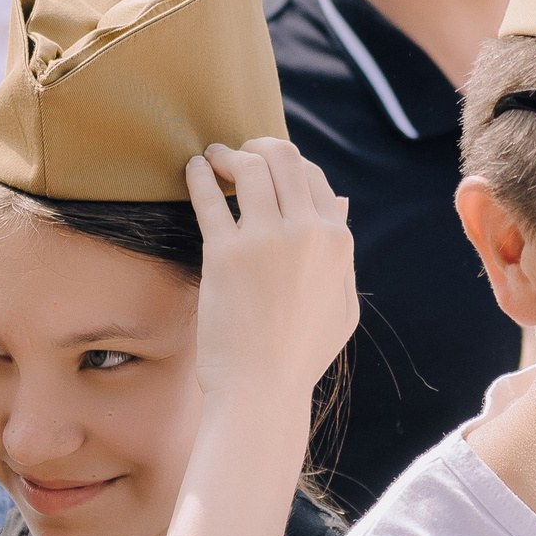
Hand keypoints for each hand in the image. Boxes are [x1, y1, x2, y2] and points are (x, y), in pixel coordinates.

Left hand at [184, 139, 357, 403]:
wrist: (262, 388)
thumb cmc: (300, 355)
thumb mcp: (341, 305)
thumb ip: (342, 255)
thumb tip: (340, 205)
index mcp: (336, 243)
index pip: (315, 179)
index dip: (289, 165)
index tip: (268, 167)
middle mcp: (305, 233)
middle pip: (284, 160)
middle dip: (260, 146)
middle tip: (239, 152)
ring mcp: (264, 241)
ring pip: (250, 168)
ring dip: (227, 155)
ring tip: (212, 158)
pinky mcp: (224, 254)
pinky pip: (210, 198)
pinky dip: (200, 175)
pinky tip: (193, 169)